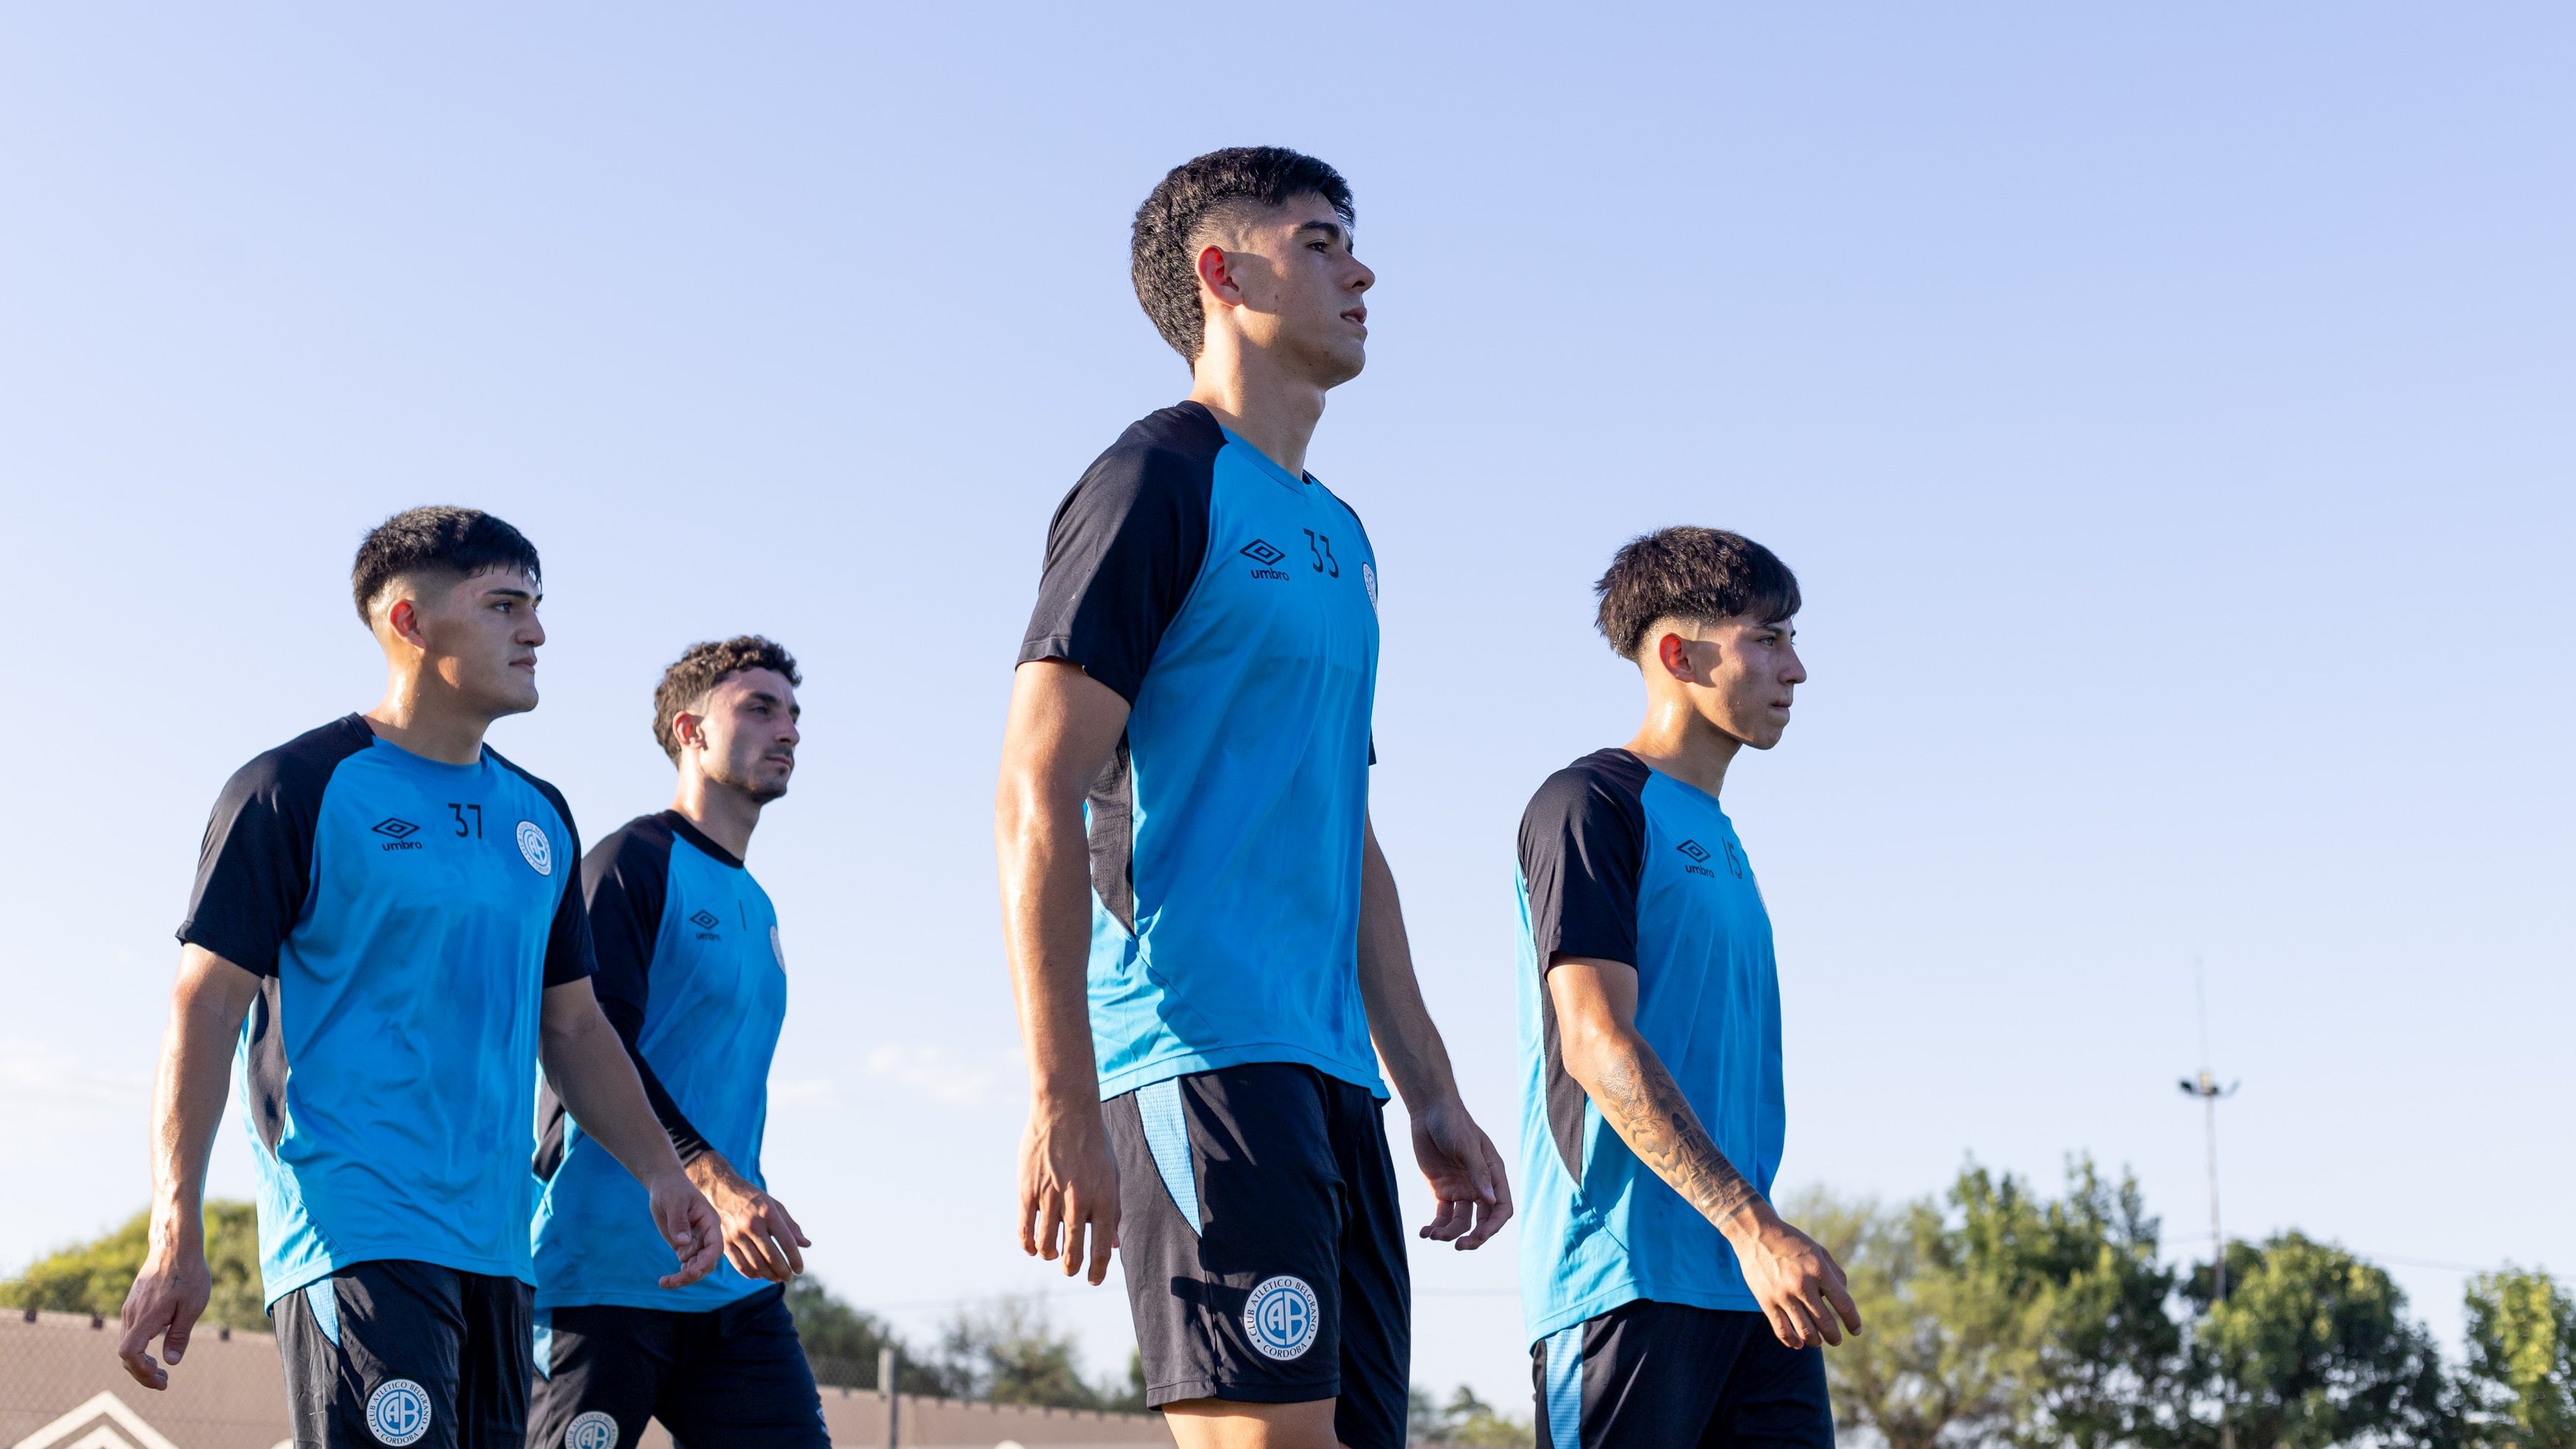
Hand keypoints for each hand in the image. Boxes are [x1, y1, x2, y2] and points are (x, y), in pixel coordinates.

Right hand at [116, 1232, 208, 1389]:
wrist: (175, 1245)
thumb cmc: (189, 1274)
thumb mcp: (193, 1306)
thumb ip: (179, 1335)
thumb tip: (171, 1363)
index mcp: (145, 1317)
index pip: (129, 1354)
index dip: (141, 1371)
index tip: (162, 1377)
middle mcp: (132, 1314)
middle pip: (125, 1354)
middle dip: (142, 1373)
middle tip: (164, 1382)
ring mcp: (130, 1308)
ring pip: (127, 1344)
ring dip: (140, 1362)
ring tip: (162, 1371)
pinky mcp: (133, 1304)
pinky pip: (130, 1332)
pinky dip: (139, 1347)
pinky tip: (156, 1349)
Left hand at [645, 1171, 724, 1288]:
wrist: (665, 1185)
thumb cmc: (671, 1189)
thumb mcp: (674, 1202)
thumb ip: (679, 1222)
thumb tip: (682, 1244)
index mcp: (710, 1222)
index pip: (715, 1247)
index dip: (706, 1262)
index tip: (690, 1272)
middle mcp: (707, 1235)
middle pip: (707, 1261)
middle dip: (692, 1274)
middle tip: (671, 1282)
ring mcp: (697, 1242)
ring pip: (697, 1266)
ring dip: (684, 1277)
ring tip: (664, 1282)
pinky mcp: (685, 1246)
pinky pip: (687, 1265)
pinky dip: (679, 1274)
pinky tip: (666, 1280)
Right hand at [690, 1156, 811, 1282]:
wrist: (722, 1190)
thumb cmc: (753, 1198)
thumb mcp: (774, 1205)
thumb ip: (791, 1226)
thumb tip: (806, 1245)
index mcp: (768, 1213)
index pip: (786, 1241)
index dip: (795, 1258)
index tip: (800, 1269)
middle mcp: (752, 1224)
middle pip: (771, 1256)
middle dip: (783, 1271)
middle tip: (789, 1277)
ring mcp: (736, 1234)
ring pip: (756, 1263)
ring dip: (769, 1275)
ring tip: (777, 1278)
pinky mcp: (725, 1242)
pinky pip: (740, 1264)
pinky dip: (751, 1273)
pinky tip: (760, 1275)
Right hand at [1018, 1101, 1118, 1284]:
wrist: (1065, 1111)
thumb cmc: (1093, 1143)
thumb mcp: (1112, 1175)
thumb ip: (1113, 1211)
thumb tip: (1112, 1245)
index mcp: (1104, 1200)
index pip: (1100, 1251)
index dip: (1096, 1271)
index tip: (1092, 1279)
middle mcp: (1078, 1203)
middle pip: (1072, 1254)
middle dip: (1071, 1268)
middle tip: (1069, 1269)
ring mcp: (1051, 1198)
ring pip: (1046, 1245)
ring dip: (1049, 1254)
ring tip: (1051, 1253)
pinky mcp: (1027, 1191)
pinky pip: (1025, 1229)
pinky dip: (1028, 1243)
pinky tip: (1031, 1247)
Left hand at [1408, 1095, 1511, 1248]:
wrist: (1428, 1111)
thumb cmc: (1453, 1122)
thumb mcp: (1466, 1145)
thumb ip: (1478, 1172)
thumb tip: (1491, 1201)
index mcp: (1493, 1174)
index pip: (1502, 1207)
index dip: (1494, 1225)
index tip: (1479, 1236)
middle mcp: (1479, 1186)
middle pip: (1483, 1221)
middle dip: (1474, 1237)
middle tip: (1458, 1247)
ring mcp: (1460, 1190)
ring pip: (1461, 1222)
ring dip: (1449, 1233)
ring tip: (1432, 1235)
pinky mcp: (1441, 1191)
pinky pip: (1442, 1216)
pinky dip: (1435, 1227)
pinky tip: (1424, 1233)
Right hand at [1729, 1205, 1861, 1347]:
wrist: (1755, 1234)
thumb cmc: (1791, 1242)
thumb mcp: (1819, 1251)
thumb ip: (1835, 1274)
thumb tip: (1844, 1298)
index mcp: (1818, 1270)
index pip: (1843, 1303)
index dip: (1853, 1321)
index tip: (1856, 1331)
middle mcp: (1802, 1285)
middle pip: (1826, 1323)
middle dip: (1835, 1337)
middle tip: (1837, 1340)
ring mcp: (1783, 1295)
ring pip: (1805, 1332)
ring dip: (1816, 1341)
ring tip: (1818, 1341)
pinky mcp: (1766, 1302)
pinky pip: (1782, 1331)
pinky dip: (1792, 1342)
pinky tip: (1798, 1343)